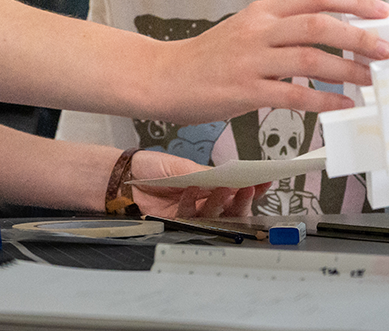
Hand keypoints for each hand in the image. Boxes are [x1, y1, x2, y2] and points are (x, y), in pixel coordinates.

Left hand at [127, 150, 267, 218]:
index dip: (251, 186)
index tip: (265, 181)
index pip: (235, 188)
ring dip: (220, 203)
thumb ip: (205, 174)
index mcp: (208, 184)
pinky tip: (189, 192)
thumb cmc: (152, 166)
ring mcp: (191, 213)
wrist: (124, 176)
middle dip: (242, 200)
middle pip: (230, 208)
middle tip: (247, 189)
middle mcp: (203, 200)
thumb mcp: (181, 165)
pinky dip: (192, 206)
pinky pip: (191, 220)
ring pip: (215, 216)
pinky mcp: (177, 222)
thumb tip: (230, 177)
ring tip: (222, 188)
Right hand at [156, 0, 388, 122]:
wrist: (163, 77)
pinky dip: (323, 101)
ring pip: (310, 58)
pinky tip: (342, 105)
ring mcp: (251, 60)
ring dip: (347, 69)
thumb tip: (332, 38)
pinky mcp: (244, 91)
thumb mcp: (246, 30)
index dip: (353, 2)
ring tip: (371, 80)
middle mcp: (259, 29)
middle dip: (359, 37)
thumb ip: (284, 31)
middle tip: (387, 50)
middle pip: (319, 24)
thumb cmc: (207, 58)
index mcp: (263, 11)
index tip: (382, 12)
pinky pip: (292, 96)